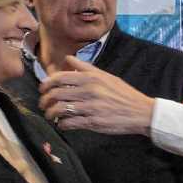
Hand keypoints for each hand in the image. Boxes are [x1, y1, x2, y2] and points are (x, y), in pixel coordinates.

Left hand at [38, 56, 155, 134]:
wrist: (140, 112)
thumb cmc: (123, 94)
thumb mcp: (106, 76)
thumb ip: (85, 67)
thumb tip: (68, 58)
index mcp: (91, 78)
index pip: (60, 78)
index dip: (46, 84)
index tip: (42, 89)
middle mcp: (89, 91)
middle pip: (56, 94)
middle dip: (44, 100)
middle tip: (43, 104)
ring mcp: (90, 107)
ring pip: (60, 109)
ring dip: (50, 113)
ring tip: (50, 115)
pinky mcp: (93, 122)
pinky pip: (70, 123)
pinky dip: (61, 124)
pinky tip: (62, 124)